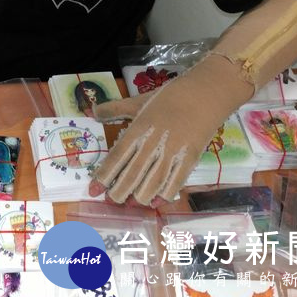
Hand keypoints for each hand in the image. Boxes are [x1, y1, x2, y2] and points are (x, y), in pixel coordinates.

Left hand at [88, 55, 251, 205]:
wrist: (204, 94)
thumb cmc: (169, 97)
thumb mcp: (138, 101)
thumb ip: (114, 109)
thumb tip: (92, 112)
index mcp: (138, 128)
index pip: (116, 156)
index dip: (103, 175)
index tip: (93, 190)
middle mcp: (153, 143)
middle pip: (132, 174)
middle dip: (119, 191)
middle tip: (112, 200)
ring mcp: (172, 152)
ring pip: (152, 182)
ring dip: (140, 196)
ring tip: (131, 203)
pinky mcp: (190, 159)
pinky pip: (175, 182)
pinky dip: (165, 194)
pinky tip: (157, 201)